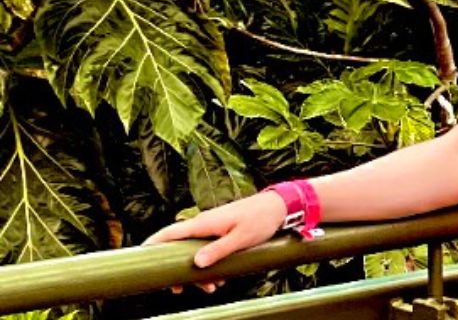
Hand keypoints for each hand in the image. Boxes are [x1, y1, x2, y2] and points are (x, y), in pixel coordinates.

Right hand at [143, 190, 286, 292]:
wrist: (278, 207)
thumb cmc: (260, 219)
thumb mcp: (240, 239)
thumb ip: (218, 251)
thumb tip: (196, 264)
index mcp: (204, 223)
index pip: (170, 233)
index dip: (152, 244)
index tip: (139, 256)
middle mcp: (204, 225)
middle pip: (179, 248)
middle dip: (177, 269)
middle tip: (177, 289)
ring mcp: (212, 229)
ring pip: (195, 253)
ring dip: (198, 272)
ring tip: (210, 288)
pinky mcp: (221, 233)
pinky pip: (208, 251)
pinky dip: (210, 265)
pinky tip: (219, 279)